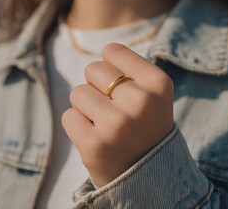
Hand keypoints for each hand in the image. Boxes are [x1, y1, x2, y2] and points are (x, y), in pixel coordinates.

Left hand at [62, 43, 173, 185]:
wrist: (149, 176)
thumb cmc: (144, 127)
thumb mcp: (153, 94)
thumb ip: (131, 69)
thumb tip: (105, 50)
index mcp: (158, 83)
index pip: (112, 51)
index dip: (112, 70)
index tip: (125, 90)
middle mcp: (141, 101)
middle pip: (92, 70)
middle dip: (97, 88)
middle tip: (115, 112)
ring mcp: (117, 124)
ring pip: (77, 92)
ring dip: (86, 108)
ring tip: (106, 126)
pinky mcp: (95, 145)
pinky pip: (68, 116)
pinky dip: (77, 126)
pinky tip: (97, 139)